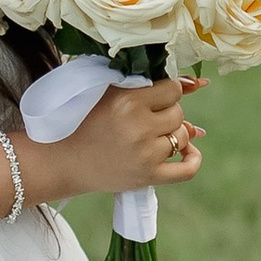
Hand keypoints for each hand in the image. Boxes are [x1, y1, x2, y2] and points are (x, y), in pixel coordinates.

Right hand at [31, 73, 204, 204]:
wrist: (63, 160)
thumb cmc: (84, 120)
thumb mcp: (108, 92)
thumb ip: (146, 82)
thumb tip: (198, 84)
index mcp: (127, 101)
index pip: (172, 89)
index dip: (164, 92)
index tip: (151, 98)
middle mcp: (138, 127)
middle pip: (178, 113)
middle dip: (165, 113)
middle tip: (142, 119)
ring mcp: (145, 155)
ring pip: (182, 137)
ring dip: (172, 134)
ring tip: (150, 135)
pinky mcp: (148, 177)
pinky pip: (187, 169)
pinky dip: (193, 159)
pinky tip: (187, 151)